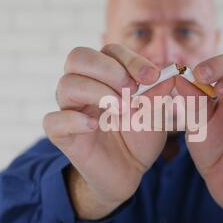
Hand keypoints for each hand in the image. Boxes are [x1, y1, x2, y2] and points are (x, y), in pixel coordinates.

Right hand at [43, 44, 172, 219]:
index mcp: (104, 76)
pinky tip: (94, 126)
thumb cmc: (139, 137)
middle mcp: (83, 86)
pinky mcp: (62, 135)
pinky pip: (53, 121)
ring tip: (121, 110)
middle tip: (131, 91)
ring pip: (66, 85)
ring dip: (97, 92)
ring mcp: (70, 109)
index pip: (109, 51)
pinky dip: (73, 120)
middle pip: (78, 57)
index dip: (131, 60)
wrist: (129, 171)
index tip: (152, 77)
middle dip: (109, 69)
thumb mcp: (156, 114)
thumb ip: (159, 94)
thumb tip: (169, 73)